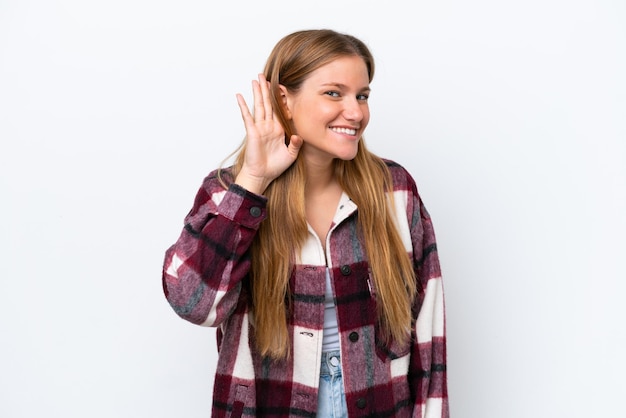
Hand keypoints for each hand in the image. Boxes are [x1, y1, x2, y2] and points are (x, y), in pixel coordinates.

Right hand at [234, 74, 301, 193]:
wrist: (262, 176)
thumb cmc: (275, 167)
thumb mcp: (291, 155)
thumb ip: (296, 145)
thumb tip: (298, 136)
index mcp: (278, 129)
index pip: (279, 110)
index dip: (279, 98)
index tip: (280, 85)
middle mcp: (269, 126)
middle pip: (268, 103)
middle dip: (266, 89)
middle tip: (263, 75)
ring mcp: (260, 128)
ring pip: (259, 106)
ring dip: (257, 92)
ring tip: (255, 79)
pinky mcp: (252, 132)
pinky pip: (247, 117)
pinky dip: (243, 106)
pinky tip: (240, 96)